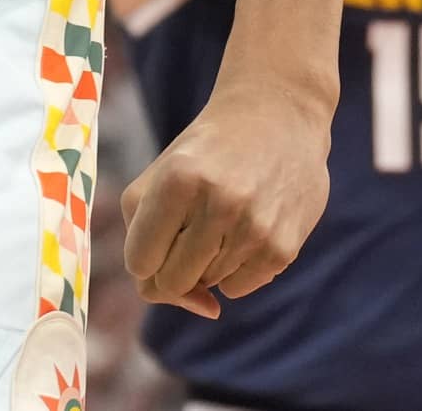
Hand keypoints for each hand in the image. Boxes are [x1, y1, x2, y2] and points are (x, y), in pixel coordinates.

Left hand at [121, 88, 333, 317]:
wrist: (277, 115)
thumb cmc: (207, 151)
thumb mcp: (161, 173)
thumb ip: (145, 239)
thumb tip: (201, 306)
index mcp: (177, 180)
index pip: (138, 263)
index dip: (144, 254)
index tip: (157, 231)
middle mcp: (219, 204)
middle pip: (171, 283)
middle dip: (172, 264)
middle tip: (188, 227)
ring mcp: (255, 229)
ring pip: (207, 286)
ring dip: (207, 262)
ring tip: (223, 215)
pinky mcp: (283, 247)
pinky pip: (240, 288)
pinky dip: (236, 268)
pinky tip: (247, 226)